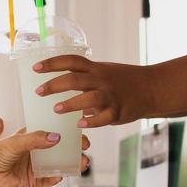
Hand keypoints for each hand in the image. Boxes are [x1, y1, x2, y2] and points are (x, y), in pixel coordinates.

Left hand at [0, 127, 90, 186]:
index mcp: (28, 137)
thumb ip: (34, 139)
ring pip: (56, 164)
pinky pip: (47, 180)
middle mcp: (33, 151)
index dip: (65, 132)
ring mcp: (33, 166)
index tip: (78, 132)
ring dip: (70, 164)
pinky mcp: (31, 181)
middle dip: (72, 149)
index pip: (50, 132)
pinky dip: (55, 178)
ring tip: (82, 164)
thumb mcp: (13, 142)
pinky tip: (62, 175)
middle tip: (84, 149)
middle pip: (57, 149)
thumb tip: (56, 137)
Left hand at [30, 56, 152, 128]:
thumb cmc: (123, 81)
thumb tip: (59, 83)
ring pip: (89, 97)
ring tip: (55, 110)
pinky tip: (80, 125)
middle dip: (55, 84)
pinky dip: (92, 121)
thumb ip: (84, 77)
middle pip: (75, 78)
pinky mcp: (118, 111)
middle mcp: (101, 80)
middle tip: (39, 92)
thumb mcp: (104, 72)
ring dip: (71, 104)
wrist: (151, 88)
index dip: (52, 63)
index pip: (71, 61)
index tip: (35, 68)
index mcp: (95, 69)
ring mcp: (110, 95)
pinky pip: (104, 117)